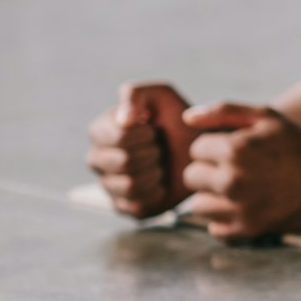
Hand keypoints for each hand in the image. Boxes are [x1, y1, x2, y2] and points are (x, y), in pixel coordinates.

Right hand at [85, 82, 196, 219]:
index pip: (116, 138)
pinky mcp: (123, 206)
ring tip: (161, 164)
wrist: (202, 151)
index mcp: (100, 131)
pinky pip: (136, 206)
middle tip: (160, 149)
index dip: (142, 135)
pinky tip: (161, 183)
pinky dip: (156, 194)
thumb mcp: (161, 95)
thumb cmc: (178, 120)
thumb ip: (137, 94)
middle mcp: (97, 159)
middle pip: (121, 162)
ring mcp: (108, 184)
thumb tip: (124, 119)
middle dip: (151, 153)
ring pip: (128, 185)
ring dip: (154, 173)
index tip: (154, 130)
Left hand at [179, 102, 300, 241]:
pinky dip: (226, 220)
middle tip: (239, 170)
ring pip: (198, 205)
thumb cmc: (298, 145)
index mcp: (235, 149)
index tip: (239, 150)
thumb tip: (186, 117)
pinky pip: (214, 228)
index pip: (196, 149)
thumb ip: (224, 111)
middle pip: (191, 177)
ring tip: (240, 190)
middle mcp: (232, 180)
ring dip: (214, 197)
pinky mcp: (247, 230)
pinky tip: (246, 207)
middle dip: (210, 172)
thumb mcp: (267, 117)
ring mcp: (239, 208)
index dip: (215, 148)